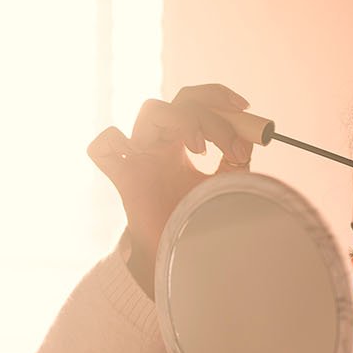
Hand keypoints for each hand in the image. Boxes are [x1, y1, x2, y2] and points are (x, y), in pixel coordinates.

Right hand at [87, 84, 255, 296]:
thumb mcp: (226, 183)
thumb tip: (251, 135)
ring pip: (150, 110)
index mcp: (179, 143)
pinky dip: (112, 141)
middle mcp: (158, 145)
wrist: (181, 257)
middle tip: (231, 145)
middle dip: (210, 114)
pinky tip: (138, 153)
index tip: (245, 108)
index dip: (216, 95)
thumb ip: (236, 156)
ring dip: (184, 120)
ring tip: (202, 151)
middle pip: (180, 102)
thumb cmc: (198, 222)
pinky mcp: (124, 178)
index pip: (193, 101)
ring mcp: (139, 158)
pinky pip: (101, 148)